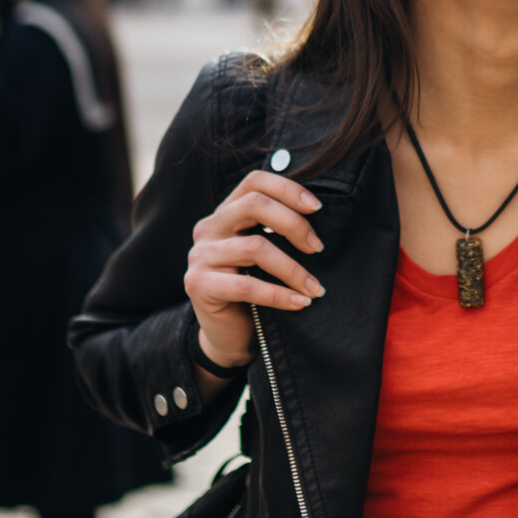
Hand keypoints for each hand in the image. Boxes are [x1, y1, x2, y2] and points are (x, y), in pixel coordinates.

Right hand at [186, 170, 327, 371]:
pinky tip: (301, 303)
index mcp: (225, 213)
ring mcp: (200, 255)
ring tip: (315, 287)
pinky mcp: (198, 284)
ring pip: (255, 248)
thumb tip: (319, 215)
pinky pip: (246, 285)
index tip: (317, 208)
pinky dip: (279, 294)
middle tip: (318, 248)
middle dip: (293, 224)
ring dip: (293, 269)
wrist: (228, 336)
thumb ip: (277, 231)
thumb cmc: (254, 290)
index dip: (288, 188)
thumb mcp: (264, 255)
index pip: (255, 182)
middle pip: (254, 204)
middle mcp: (208, 228)